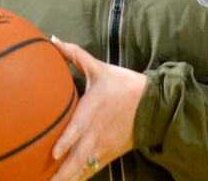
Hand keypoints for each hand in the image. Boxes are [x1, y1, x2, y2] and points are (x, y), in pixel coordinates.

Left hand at [49, 36, 147, 180]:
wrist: (153, 104)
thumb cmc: (123, 85)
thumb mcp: (100, 68)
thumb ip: (75, 55)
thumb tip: (54, 40)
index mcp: (94, 109)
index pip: (79, 127)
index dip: (67, 141)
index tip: (54, 154)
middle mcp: (98, 131)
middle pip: (79, 156)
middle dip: (63, 173)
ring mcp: (103, 145)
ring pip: (84, 167)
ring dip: (69, 179)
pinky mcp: (109, 154)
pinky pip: (92, 170)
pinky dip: (80, 178)